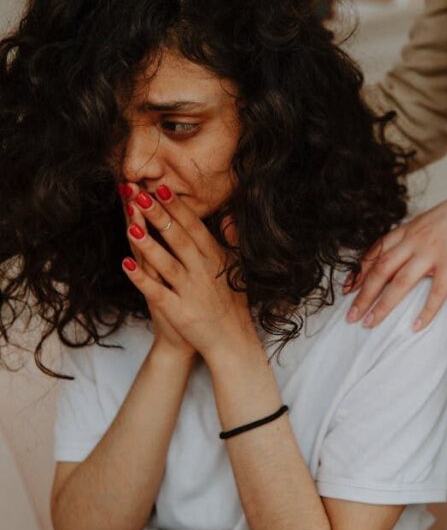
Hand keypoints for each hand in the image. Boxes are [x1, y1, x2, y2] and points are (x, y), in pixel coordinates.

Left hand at [120, 185, 256, 358]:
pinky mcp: (178, 311)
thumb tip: (228, 213)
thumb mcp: (237, 267)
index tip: (160, 188)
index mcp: (215, 258)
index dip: (176, 208)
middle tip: (139, 195)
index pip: (194, 228)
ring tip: (130, 224)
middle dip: (159, 216)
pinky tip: (125, 264)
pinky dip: (141, 279)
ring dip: (148, 243)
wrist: (231, 341)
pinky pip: (157, 292)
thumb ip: (232, 239)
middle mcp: (203, 272)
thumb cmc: (233, 303)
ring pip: (166, 263)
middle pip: (178, 239)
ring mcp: (190, 292)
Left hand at [345, 183, 446, 330]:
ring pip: (399, 282)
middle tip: (350, 315)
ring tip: (369, 324)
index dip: (360, 271)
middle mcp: (416, 239)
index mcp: (411, 228)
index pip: (377, 250)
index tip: (348, 287)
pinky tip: (415, 327)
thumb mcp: (436, 217)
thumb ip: (422, 235)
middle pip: (380, 269)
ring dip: (382, 305)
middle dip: (363, 294)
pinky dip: (425, 312)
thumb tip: (416, 251)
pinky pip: (436, 292)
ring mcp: (433, 251)